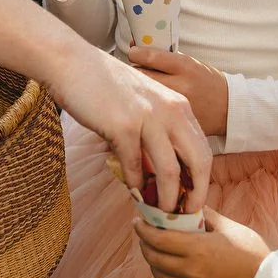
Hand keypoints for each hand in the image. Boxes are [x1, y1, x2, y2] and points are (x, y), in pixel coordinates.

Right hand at [51, 48, 211, 212]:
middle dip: (193, 195)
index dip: (201, 181)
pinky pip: (135, 166)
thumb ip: (158, 131)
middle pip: (198, 163)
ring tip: (158, 212)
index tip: (191, 199)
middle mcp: (171, 111)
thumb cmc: (105, 85)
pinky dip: (134, 184)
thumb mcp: (144, 103)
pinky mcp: (123, 126)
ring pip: (169, 171)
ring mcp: (148, 119)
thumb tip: (159, 172)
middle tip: (182, 214)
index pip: (204, 151)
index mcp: (180, 106)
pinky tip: (131, 191)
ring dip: (165, 198)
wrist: (73, 63)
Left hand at [128, 47, 227, 137]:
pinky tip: (147, 104)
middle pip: (143, 76)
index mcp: (186, 67)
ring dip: (137, 89)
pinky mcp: (174, 121)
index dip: (136, 52)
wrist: (228, 108)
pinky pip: (152, 112)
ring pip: (144, 95)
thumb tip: (139, 49)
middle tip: (132, 70)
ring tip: (139, 87)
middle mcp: (181, 85)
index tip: (132, 51)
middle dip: (133, 71)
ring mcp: (177, 106)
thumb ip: (167, 59)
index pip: (152, 57)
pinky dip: (146, 107)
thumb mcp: (192, 63)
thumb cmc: (207, 81)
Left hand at [135, 208, 270, 277]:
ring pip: (160, 276)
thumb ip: (202, 215)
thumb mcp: (226, 226)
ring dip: (154, 262)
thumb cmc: (252, 250)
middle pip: (154, 258)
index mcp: (197, 249)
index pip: (157, 240)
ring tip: (157, 250)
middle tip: (145, 234)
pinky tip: (170, 270)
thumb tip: (184, 204)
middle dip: (145, 245)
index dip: (143, 230)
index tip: (138, 221)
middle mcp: (191, 272)